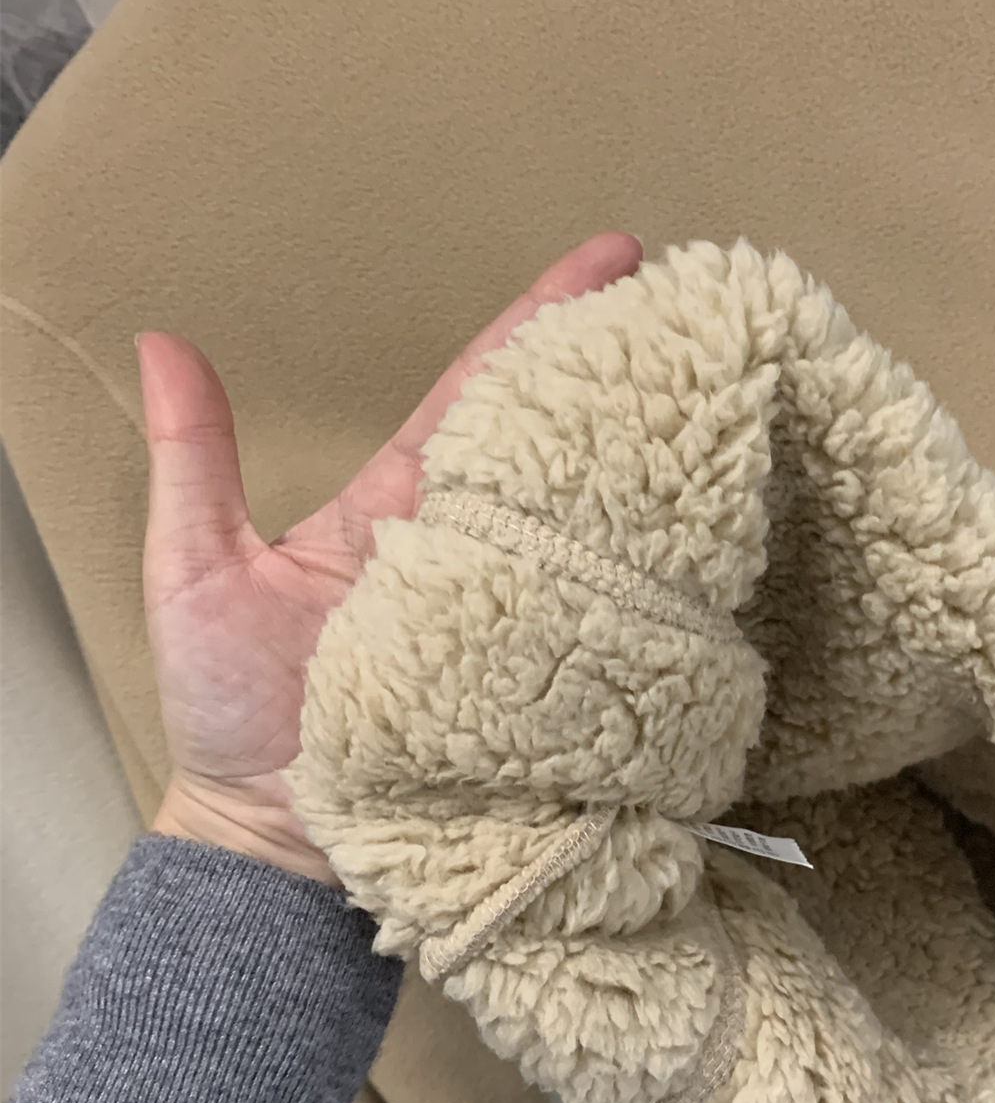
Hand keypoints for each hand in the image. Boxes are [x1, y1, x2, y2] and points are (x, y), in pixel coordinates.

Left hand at [142, 232, 644, 885]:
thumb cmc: (233, 714)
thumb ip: (194, 463)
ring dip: (657, 470)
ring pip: (595, 526)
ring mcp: (516, 617)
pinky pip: (602, 622)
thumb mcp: (199, 575)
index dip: (543, 318)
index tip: (615, 256)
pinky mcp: (543, 685)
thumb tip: (160, 341)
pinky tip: (708, 545)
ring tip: (725, 407)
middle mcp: (473, 549)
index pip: (482, 390)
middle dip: (629, 376)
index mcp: (403, 505)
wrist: (272, 845)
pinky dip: (653, 583)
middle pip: (561, 445)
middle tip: (702, 319)